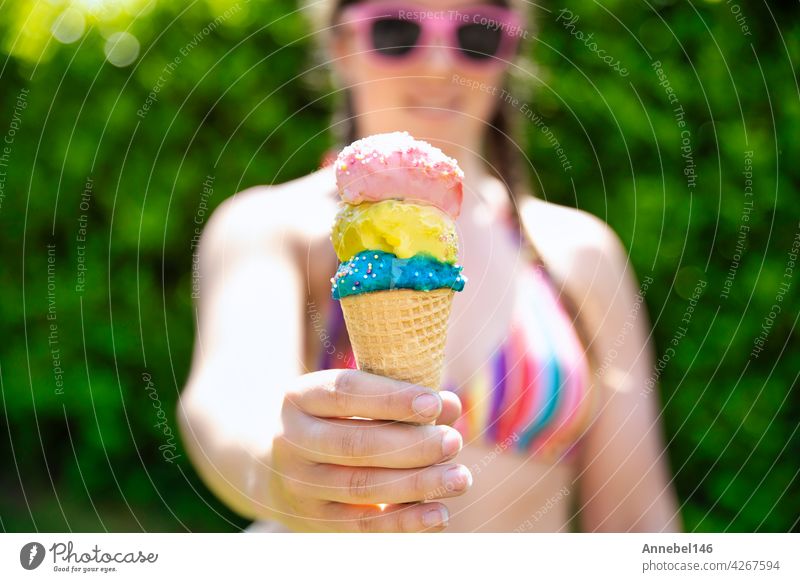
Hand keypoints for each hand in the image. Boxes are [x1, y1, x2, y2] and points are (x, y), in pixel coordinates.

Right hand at [266, 369, 470, 531]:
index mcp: (301, 396)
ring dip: (417, 484)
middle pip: (356, 443)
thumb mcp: (355, 399)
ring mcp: (300, 483)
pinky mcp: (315, 519)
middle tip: (453, 442)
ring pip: (362, 486)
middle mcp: (293, 439)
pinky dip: (405, 521)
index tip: (433, 404)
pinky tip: (440, 514)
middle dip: (411, 444)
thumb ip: (403, 398)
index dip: (391, 398)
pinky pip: (363, 524)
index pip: (346, 392)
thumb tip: (450, 406)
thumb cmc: (335, 420)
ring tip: (459, 478)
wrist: (278, 468)